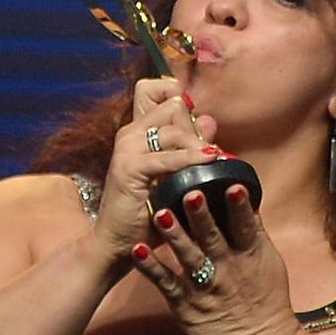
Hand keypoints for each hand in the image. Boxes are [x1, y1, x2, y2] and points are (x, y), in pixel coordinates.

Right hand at [94, 78, 218, 268]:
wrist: (120, 243)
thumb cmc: (147, 212)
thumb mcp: (173, 175)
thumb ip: (189, 146)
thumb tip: (209, 120)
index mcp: (138, 130)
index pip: (162, 91)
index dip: (184, 104)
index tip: (199, 128)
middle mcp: (130, 133)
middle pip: (173, 106)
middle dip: (195, 127)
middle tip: (210, 152)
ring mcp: (127, 148)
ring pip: (173, 129)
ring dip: (197, 144)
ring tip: (215, 159)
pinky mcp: (129, 168)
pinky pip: (168, 157)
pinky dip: (191, 159)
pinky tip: (210, 160)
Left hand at [132, 184, 302, 334]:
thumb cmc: (268, 303)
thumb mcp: (270, 264)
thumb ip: (256, 233)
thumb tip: (250, 202)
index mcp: (249, 257)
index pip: (245, 227)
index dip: (239, 206)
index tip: (233, 185)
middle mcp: (226, 270)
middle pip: (213, 237)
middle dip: (201, 215)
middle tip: (190, 191)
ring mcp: (205, 288)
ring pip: (188, 257)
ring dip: (174, 235)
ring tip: (161, 213)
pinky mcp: (186, 305)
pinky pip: (165, 283)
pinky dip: (151, 267)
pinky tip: (138, 250)